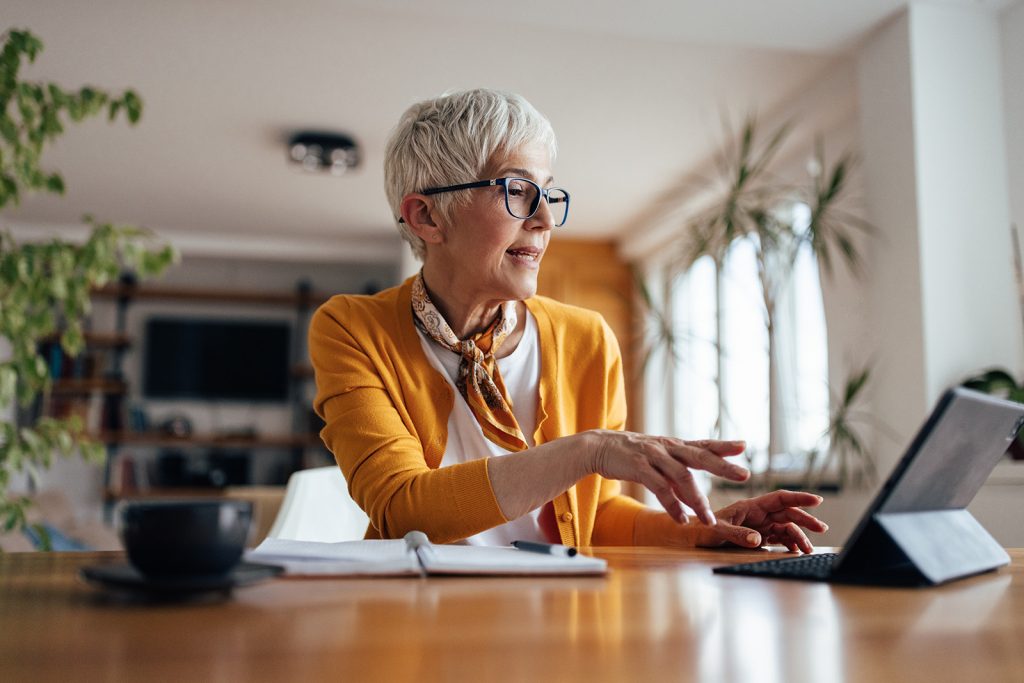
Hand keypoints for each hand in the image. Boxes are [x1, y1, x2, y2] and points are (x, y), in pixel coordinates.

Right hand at [587, 431, 749, 525]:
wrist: (598, 446)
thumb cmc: (630, 453)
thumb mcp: (656, 456)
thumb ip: (675, 470)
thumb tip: (693, 490)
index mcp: (674, 445)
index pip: (703, 444)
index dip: (723, 445)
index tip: (744, 446)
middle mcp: (667, 447)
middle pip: (700, 456)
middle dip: (723, 466)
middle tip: (744, 475)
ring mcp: (653, 456)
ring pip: (682, 477)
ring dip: (697, 500)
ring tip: (709, 519)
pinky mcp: (639, 467)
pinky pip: (660, 488)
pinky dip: (672, 505)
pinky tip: (681, 519)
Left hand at [697, 490, 827, 552]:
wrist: (695, 536)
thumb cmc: (704, 529)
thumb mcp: (719, 531)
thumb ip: (739, 534)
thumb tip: (759, 539)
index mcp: (751, 506)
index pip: (779, 498)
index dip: (799, 497)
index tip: (817, 500)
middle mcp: (758, 514)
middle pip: (787, 513)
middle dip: (805, 519)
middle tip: (822, 528)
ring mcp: (760, 525)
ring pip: (786, 527)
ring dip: (799, 536)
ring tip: (809, 549)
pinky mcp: (759, 536)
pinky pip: (779, 538)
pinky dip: (789, 543)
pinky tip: (797, 550)